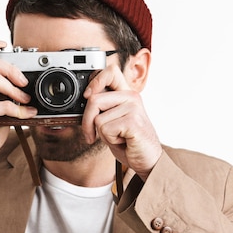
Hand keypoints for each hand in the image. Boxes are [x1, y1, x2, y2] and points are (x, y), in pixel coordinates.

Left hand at [81, 64, 161, 179]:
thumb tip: (84, 99)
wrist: (148, 160)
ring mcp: (134, 108)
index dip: (94, 81)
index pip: (110, 71)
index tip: (87, 96)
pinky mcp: (133, 122)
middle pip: (93, 99)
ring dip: (103, 134)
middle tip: (92, 134)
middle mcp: (131, 97)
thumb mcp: (113, 120)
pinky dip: (110, 140)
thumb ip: (102, 108)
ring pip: (98, 118)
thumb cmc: (129, 142)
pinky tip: (123, 141)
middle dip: (87, 121)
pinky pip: (105, 129)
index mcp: (127, 94)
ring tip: (118, 137)